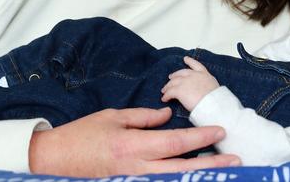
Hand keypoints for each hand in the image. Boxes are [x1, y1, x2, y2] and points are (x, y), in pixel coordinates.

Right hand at [29, 107, 239, 175]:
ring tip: (222, 173)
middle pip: (181, 168)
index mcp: (134, 145)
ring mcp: (133, 181)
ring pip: (172, 180)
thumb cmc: (83, 135)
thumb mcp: (114, 117)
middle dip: (211, 165)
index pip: (176, 142)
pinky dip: (175, 179)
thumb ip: (144, 117)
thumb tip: (167, 115)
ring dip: (197, 176)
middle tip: (236, 161)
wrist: (53, 161)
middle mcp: (137, 168)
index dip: (200, 138)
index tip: (220, 131)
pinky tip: (190, 177)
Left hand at [161, 56, 219, 110]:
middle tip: (170, 78)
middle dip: (175, 75)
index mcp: (204, 74)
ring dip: (168, 86)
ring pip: (173, 82)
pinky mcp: (179, 90)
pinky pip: (169, 92)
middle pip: (181, 73)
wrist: (212, 104)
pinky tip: (164, 99)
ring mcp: (185, 82)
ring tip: (164, 91)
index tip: (185, 58)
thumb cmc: (215, 99)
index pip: (196, 65)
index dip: (190, 61)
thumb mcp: (214, 87)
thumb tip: (203, 90)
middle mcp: (194, 75)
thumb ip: (206, 85)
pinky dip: (166, 96)